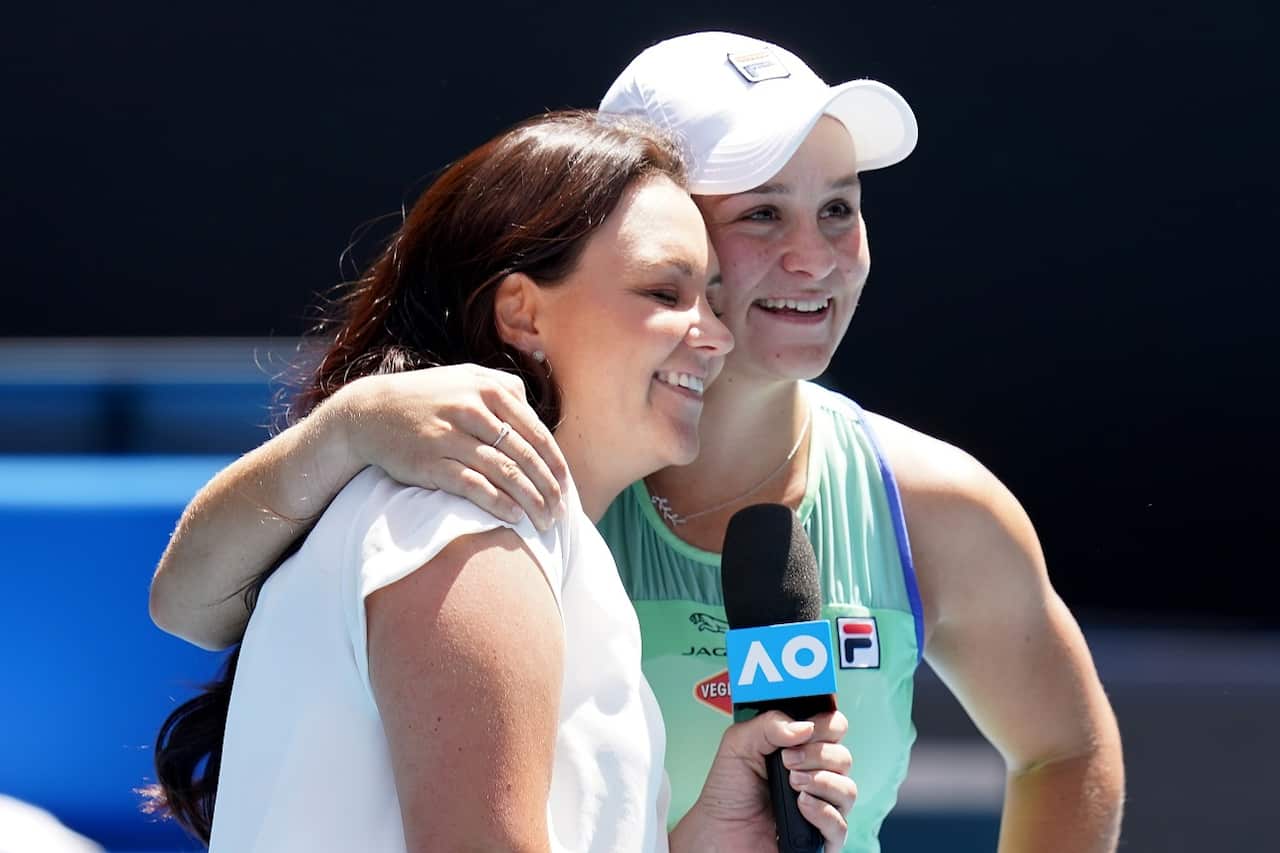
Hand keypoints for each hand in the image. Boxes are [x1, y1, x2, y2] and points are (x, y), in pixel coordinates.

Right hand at [332, 364, 568, 529]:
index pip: (535, 433)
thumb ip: (502, 387)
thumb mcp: (464, 377)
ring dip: (530, 501)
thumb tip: (536, 412)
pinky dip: (499, 503)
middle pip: (524, 456)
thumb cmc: (426, 397)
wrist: (370, 411)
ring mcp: (451, 437)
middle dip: (548, 489)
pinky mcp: (431, 462)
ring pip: (505, 473)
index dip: (555, 464)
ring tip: (544, 522)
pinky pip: (474, 486)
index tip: (566, 487)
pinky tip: (514, 517)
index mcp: (487, 390)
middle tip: (561, 513)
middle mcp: (472, 411)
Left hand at [672, 710, 855, 852]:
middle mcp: (815, 775)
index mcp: (801, 749)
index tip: (801, 733)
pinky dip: (822, 811)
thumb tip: (804, 725)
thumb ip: (769, 724)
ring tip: (792, 783)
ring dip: (820, 781)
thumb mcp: (739, 744)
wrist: (719, 832)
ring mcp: (821, 806)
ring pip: (847, 789)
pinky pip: (840, 824)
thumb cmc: (729, 792)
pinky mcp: (822, 836)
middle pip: (843, 757)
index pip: (833, 728)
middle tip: (787, 761)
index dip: (822, 726)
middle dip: (816, 755)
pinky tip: (801, 805)